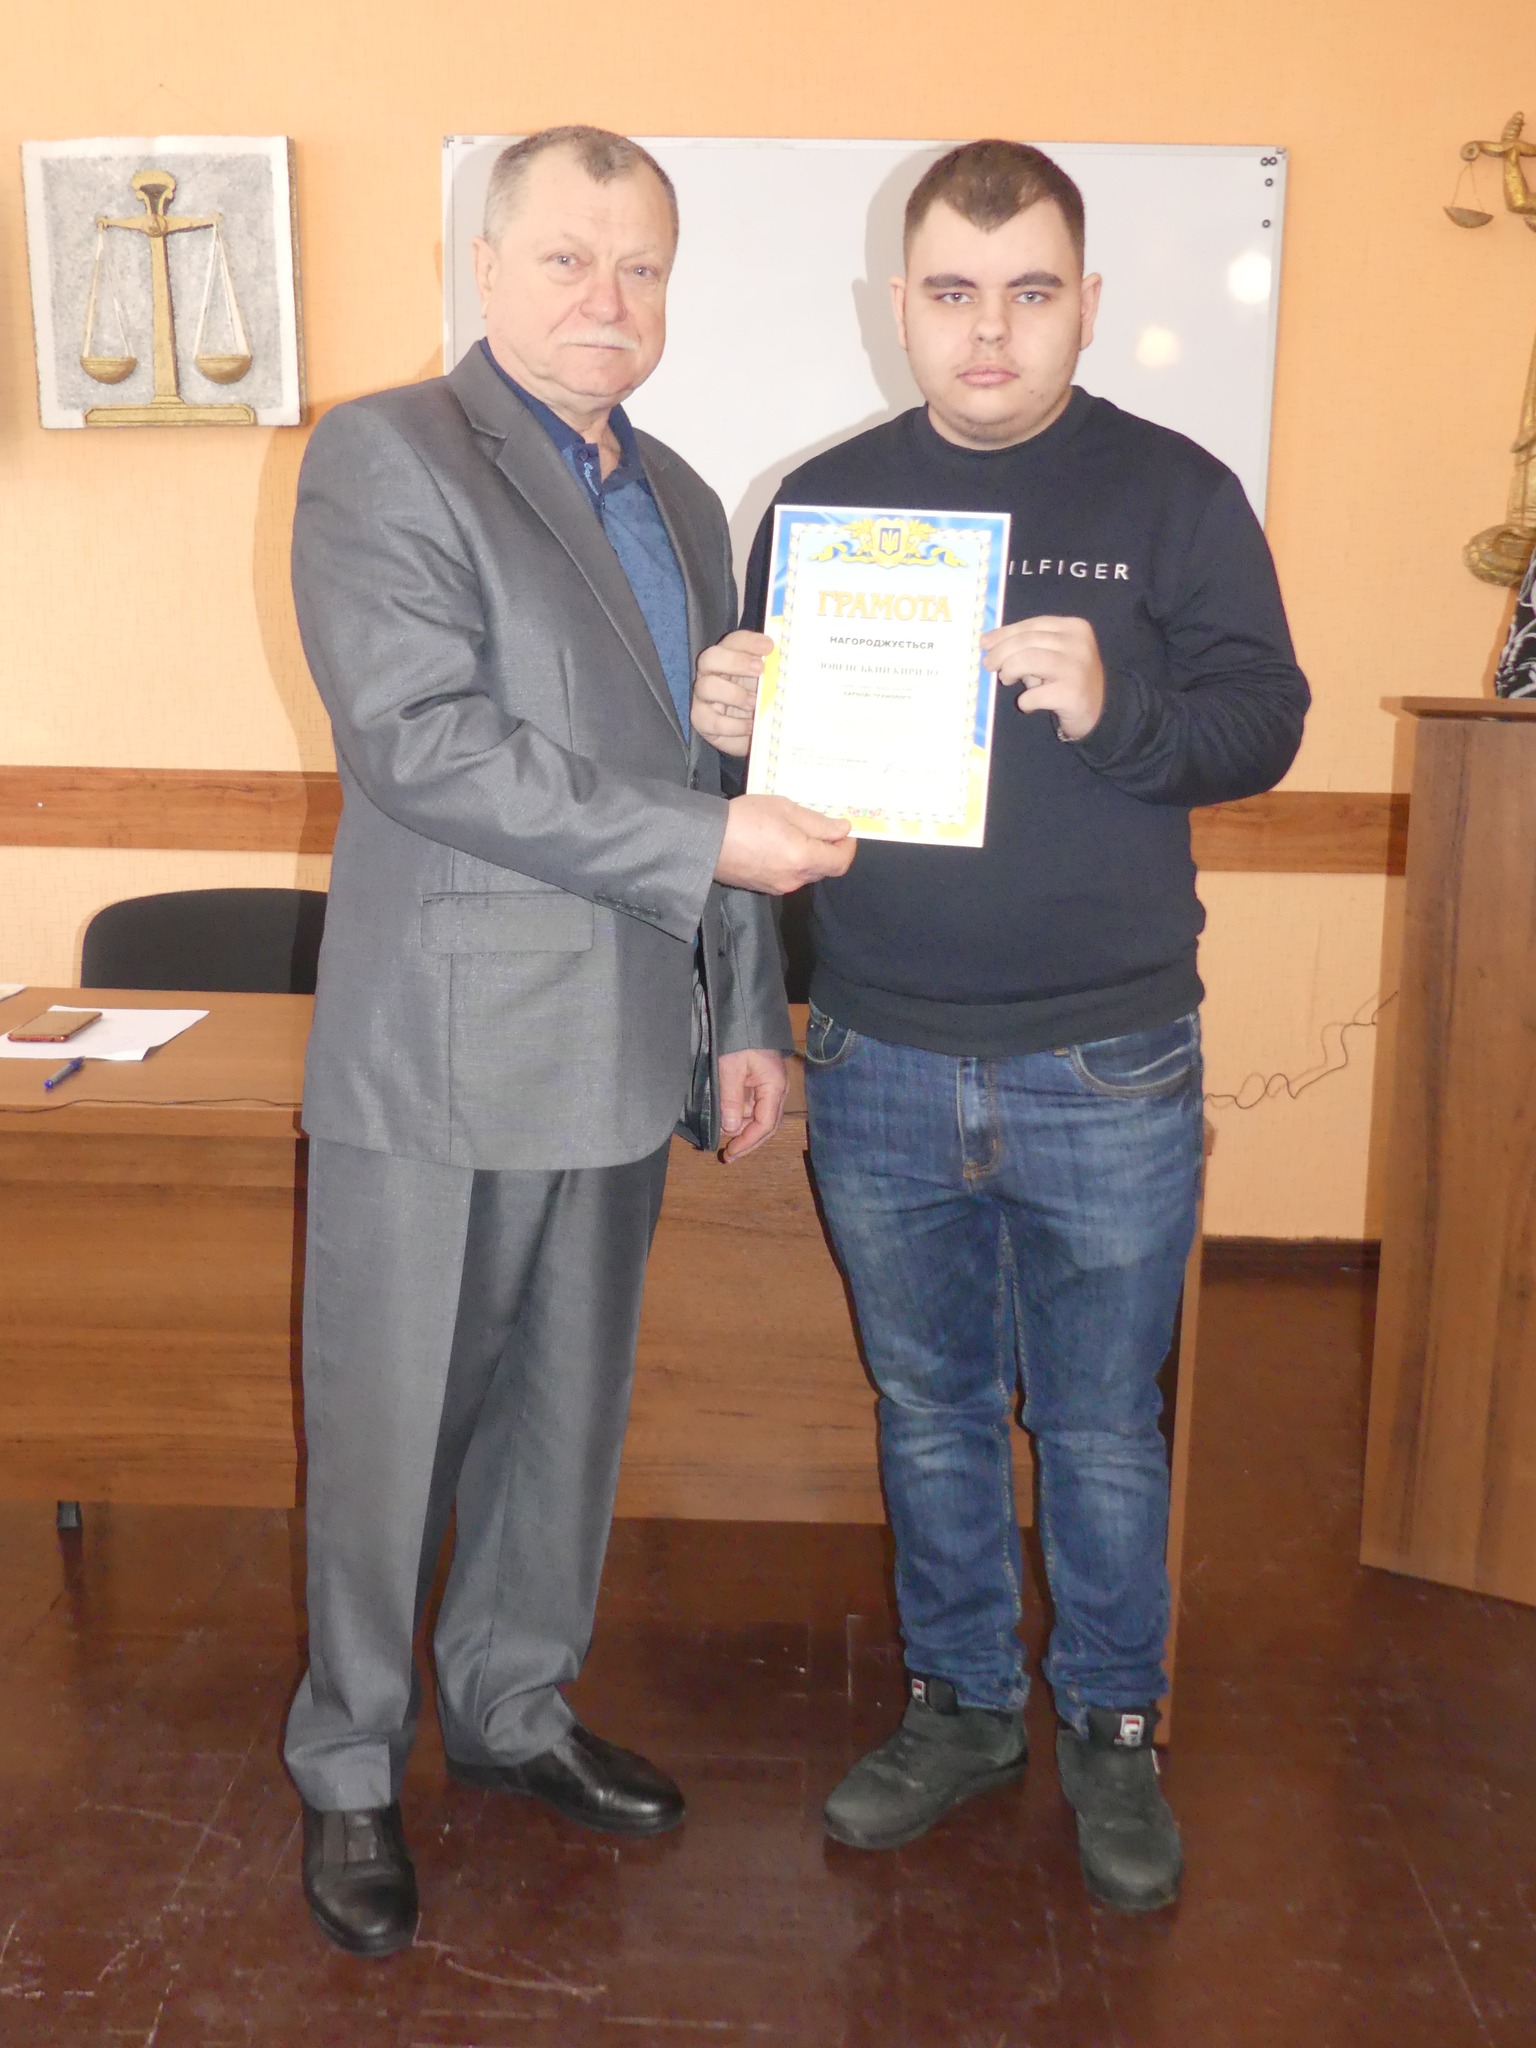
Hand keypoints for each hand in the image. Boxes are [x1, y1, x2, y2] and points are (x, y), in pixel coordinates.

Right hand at [692, 630, 771, 756]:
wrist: (753, 737)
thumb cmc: (761, 706)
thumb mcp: (770, 687)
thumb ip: (774, 674)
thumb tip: (786, 664)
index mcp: (729, 660)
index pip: (733, 642)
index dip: (749, 641)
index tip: (769, 646)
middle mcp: (712, 674)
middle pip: (710, 657)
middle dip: (735, 661)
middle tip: (760, 669)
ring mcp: (703, 697)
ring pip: (706, 686)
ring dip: (733, 694)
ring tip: (754, 703)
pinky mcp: (702, 720)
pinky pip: (709, 719)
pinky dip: (732, 724)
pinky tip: (750, 726)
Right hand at [714, 794, 854, 894]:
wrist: (705, 840)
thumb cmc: (745, 818)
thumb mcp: (785, 809)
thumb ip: (818, 822)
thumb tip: (843, 830)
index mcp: (804, 858)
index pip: (841, 862)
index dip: (847, 847)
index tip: (843, 830)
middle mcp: (795, 878)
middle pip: (825, 869)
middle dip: (828, 850)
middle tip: (820, 827)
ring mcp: (779, 886)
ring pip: (807, 873)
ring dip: (809, 856)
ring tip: (794, 832)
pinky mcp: (765, 888)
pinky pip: (789, 876)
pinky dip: (792, 862)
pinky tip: (777, 845)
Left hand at [717, 1047, 787, 1161]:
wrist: (744, 1014)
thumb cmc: (739, 1039)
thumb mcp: (730, 1068)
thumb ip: (730, 1099)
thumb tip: (731, 1129)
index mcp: (774, 1087)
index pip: (766, 1124)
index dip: (749, 1141)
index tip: (731, 1152)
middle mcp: (775, 1089)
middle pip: (766, 1124)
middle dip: (747, 1141)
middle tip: (728, 1155)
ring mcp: (768, 1085)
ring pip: (757, 1116)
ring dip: (742, 1128)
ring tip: (723, 1137)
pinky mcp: (759, 1080)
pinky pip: (751, 1104)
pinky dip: (739, 1115)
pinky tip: (726, 1120)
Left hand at [982, 616, 1104, 740]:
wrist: (1099, 710)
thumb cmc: (1069, 679)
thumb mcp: (1054, 654)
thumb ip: (1029, 645)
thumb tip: (990, 643)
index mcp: (1074, 627)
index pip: (1032, 625)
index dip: (1004, 633)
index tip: (985, 643)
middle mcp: (1078, 643)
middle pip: (1026, 641)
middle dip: (1000, 652)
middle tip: (988, 664)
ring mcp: (1076, 668)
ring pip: (1027, 660)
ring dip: (1009, 670)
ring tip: (1005, 679)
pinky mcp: (1072, 694)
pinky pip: (1034, 694)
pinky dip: (1025, 700)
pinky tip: (1028, 703)